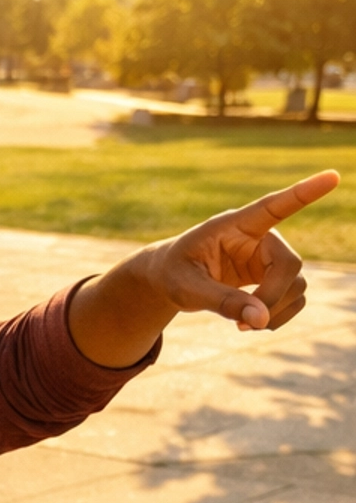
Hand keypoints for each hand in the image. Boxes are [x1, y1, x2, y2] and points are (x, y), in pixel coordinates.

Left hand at [98, 171, 338, 337]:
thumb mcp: (187, 289)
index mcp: (235, 225)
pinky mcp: (271, 278)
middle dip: (273, 297)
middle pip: (290, 264)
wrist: (171, 279)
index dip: (304, 193)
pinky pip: (293, 299)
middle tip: (243, 324)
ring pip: (297, 285)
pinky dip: (276, 317)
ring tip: (241, 325)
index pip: (274, 206)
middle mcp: (259, 238)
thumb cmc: (174, 274)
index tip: (332, 177)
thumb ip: (222, 302)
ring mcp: (268, 258)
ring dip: (275, 312)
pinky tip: (251, 323)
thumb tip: (260, 320)